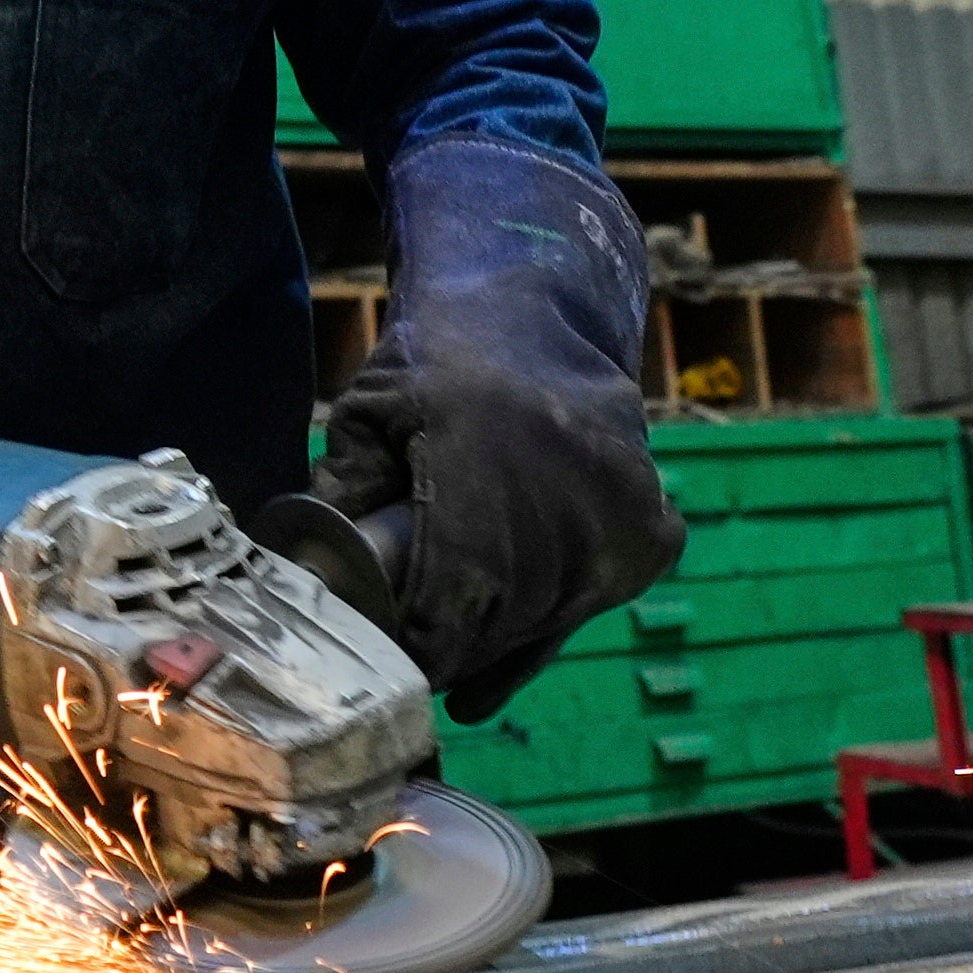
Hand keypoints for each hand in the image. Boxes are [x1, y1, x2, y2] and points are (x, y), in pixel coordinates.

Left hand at [324, 140, 683, 707]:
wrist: (537, 310)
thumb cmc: (437, 361)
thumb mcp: (367, 412)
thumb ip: (340, 497)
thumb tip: (317, 586)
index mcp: (487, 470)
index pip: (450, 609)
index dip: (416, 649)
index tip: (390, 663)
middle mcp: (570, 498)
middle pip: (500, 625)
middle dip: (452, 649)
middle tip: (414, 652)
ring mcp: (623, 519)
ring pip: (548, 621)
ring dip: (500, 639)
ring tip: (455, 636)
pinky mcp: (655, 531)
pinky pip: (591, 601)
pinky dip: (548, 615)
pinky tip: (510, 619)